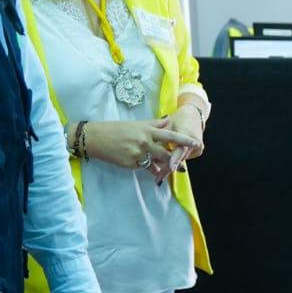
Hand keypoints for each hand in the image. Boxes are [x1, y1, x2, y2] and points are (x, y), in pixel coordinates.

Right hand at [83, 118, 197, 172]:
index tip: (196, 144)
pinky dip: (150, 169)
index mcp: (147, 129)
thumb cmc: (116, 130)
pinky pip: (145, 168)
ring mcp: (138, 153)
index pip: (170, 134)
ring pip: (157, 162)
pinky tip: (152, 172)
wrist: (96, 138)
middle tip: (184, 166)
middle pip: (166, 152)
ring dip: (164, 167)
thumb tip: (167, 120)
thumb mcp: (136, 124)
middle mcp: (145, 141)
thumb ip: (153, 124)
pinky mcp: (131, 163)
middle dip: (176, 160)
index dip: (184, 140)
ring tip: (169, 171)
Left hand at [155, 105, 205, 183]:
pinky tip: (167, 166)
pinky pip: (184, 158)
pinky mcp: (198, 151)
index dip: (174, 159)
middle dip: (168, 168)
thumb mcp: (167, 126)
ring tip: (159, 175)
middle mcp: (195, 142)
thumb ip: (159, 139)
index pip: (180, 150)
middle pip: (180, 158)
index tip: (170, 168)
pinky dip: (175, 161)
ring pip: (181, 160)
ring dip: (170, 166)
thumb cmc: (178, 120)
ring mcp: (198, 148)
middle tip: (158, 177)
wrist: (194, 116)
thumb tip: (147, 151)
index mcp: (187, 134)